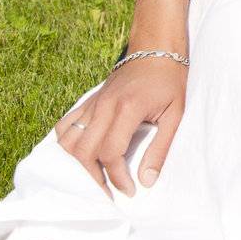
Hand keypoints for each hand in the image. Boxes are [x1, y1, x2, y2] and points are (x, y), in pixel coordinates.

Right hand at [55, 56, 187, 195]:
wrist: (156, 48)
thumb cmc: (169, 81)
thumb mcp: (175, 114)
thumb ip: (160, 148)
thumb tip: (147, 181)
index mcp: (127, 108)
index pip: (110, 152)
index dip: (117, 177)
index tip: (129, 190)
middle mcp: (104, 106)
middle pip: (84, 151)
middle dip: (94, 177)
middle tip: (110, 191)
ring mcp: (93, 102)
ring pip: (68, 140)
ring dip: (77, 163)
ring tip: (95, 175)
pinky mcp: (88, 100)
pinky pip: (65, 124)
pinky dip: (67, 143)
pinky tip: (81, 154)